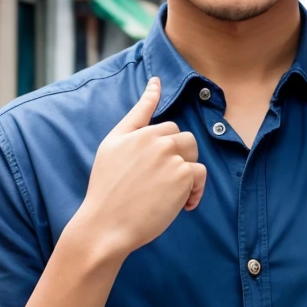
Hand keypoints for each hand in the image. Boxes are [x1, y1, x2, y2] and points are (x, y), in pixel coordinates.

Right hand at [77, 77, 206, 256]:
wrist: (107, 224)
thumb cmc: (106, 192)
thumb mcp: (110, 150)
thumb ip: (133, 121)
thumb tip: (153, 86)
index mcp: (132, 134)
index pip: (152, 112)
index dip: (154, 97)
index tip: (157, 81)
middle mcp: (151, 140)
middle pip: (180, 136)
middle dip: (179, 156)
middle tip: (166, 181)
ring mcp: (169, 155)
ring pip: (192, 153)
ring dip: (188, 172)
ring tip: (176, 195)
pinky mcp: (183, 174)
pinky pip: (200, 174)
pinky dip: (196, 190)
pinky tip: (184, 205)